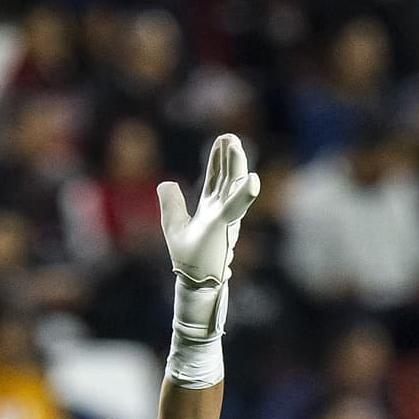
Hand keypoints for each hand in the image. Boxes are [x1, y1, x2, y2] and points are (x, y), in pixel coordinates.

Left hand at [157, 133, 260, 288]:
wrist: (194, 283)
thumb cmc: (188, 258)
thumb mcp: (173, 226)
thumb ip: (171, 203)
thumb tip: (166, 182)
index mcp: (210, 209)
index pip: (216, 179)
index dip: (219, 160)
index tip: (223, 140)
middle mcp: (221, 211)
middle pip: (227, 178)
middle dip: (229, 157)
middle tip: (230, 136)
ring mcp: (225, 219)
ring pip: (233, 188)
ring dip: (236, 167)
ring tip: (236, 146)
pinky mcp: (223, 229)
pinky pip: (235, 209)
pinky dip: (243, 195)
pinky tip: (252, 181)